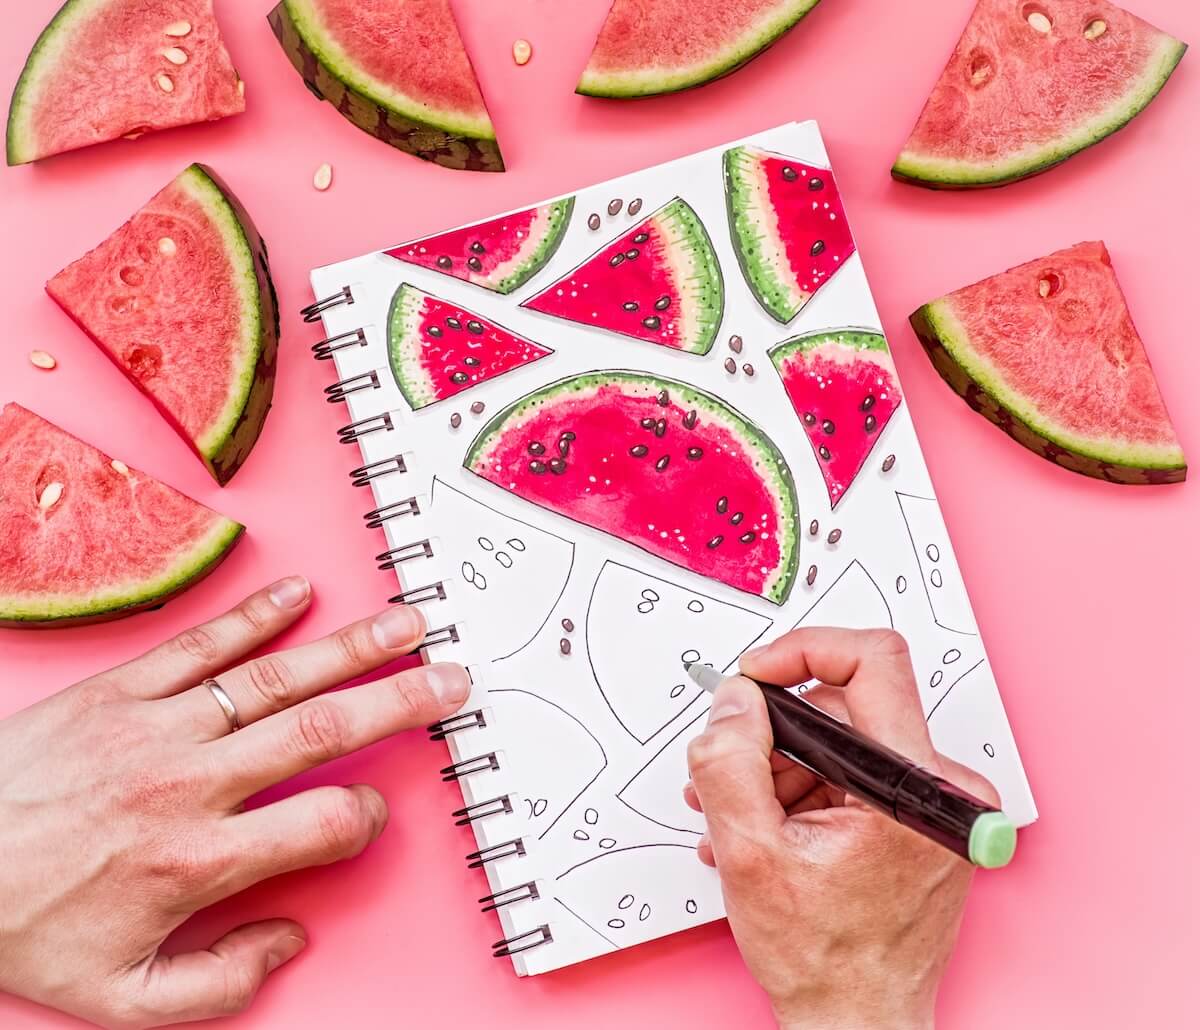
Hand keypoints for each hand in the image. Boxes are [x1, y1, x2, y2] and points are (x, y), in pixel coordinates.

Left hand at [0, 577, 469, 1028]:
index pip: (322, 824)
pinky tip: (302, 594)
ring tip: (408, 624)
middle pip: (321, 730)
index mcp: (196, 860)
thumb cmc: (24, 924)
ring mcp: (156, 727)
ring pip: (277, 678)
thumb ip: (221, 983)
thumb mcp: (120, 995)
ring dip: (351, 648)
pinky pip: (201, 645)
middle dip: (401, 702)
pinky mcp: (119, 690)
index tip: (369, 812)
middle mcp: (189, 784)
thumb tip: (292, 937)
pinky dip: (255, 616)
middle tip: (454, 680)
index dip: (364, 817)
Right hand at [684, 628, 1000, 1029]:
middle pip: (844, 708)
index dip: (802, 652)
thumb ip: (730, 763)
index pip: (872, 662)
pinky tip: (767, 828)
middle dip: (773, 734)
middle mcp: (939, 790)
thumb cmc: (824, 961)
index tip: (756, 676)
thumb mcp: (750, 855)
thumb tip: (735, 701)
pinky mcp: (920, 822)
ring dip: (778, 770)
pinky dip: (802, 792)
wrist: (857, 1023)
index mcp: (913, 787)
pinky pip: (852, 775)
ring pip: (841, 743)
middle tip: (728, 769)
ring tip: (738, 817)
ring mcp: (933, 808)